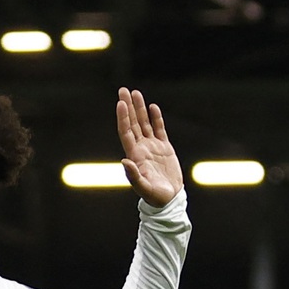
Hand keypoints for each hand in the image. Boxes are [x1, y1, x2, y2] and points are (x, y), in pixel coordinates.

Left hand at [116, 87, 182, 205]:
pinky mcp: (164, 148)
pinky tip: (152, 107)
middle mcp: (141, 148)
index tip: (121, 103)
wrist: (168, 199)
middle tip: (123, 90)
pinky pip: (159, 129)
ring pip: (145, 123)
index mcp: (135, 155)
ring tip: (136, 93)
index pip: (126, 132)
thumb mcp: (143, 187)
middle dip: (129, 106)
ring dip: (140, 108)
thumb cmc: (154, 196)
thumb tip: (124, 161)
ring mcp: (152, 147)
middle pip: (133, 123)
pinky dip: (156, 118)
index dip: (123, 117)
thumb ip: (134, 175)